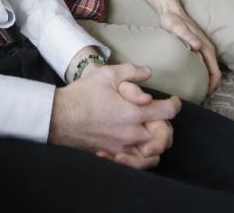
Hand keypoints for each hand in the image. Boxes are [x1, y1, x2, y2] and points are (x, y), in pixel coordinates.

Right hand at [49, 62, 180, 165]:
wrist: (59, 117)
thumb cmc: (82, 94)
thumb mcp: (106, 74)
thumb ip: (131, 71)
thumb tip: (148, 73)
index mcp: (133, 113)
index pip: (167, 113)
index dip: (174, 105)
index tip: (173, 100)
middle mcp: (132, 133)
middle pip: (163, 135)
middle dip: (165, 124)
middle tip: (159, 115)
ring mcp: (122, 146)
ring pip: (152, 152)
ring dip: (156, 142)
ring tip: (150, 130)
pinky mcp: (112, 154)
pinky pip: (136, 162)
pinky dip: (141, 155)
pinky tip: (137, 144)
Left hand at [159, 9, 220, 92]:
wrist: (170, 11)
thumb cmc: (173, 20)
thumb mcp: (178, 28)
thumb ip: (188, 36)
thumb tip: (199, 46)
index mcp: (206, 48)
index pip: (216, 72)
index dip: (212, 86)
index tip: (203, 95)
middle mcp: (207, 50)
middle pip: (213, 74)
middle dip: (208, 86)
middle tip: (196, 97)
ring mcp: (202, 50)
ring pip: (208, 70)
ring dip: (204, 81)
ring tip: (192, 91)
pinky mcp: (196, 49)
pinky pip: (201, 66)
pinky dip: (198, 74)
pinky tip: (188, 79)